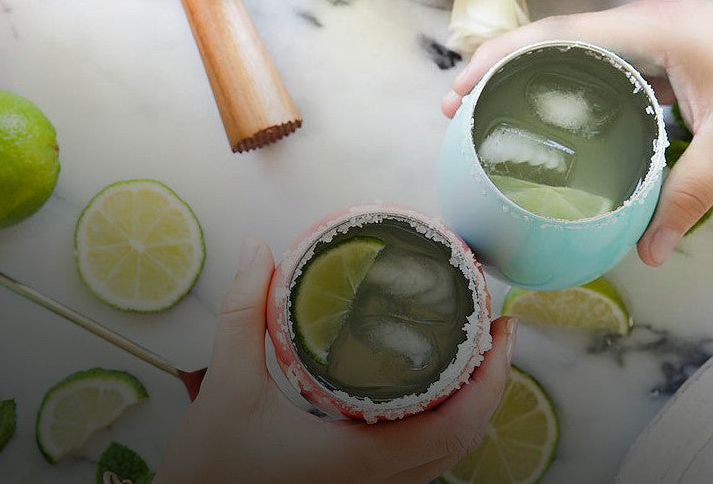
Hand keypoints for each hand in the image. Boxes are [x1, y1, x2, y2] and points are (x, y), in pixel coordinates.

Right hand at [155, 238, 516, 483]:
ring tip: (465, 357)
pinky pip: (416, 466)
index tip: (504, 329)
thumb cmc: (209, 468)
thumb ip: (244, 314)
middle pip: (463, 441)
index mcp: (362, 458)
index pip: (457, 424)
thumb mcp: (226, 385)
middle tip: (491, 332)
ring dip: (465, 410)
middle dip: (489, 385)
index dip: (493, 377)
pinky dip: (435, 431)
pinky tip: (418, 398)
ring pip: (442, 458)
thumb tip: (260, 251)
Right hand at [442, 0, 712, 266]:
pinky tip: (547, 122)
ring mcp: (648, 40)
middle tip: (457, 109)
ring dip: (523, 77)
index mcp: (651, 32)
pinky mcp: (658, 57)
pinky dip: (560, 90)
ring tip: (486, 113)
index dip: (500, 60)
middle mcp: (641, 27)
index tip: (464, 90)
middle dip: (495, 68)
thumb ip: (688, 197)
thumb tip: (647, 250)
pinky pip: (596, 68)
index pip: (556, 36)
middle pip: (548, 40)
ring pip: (568, 52)